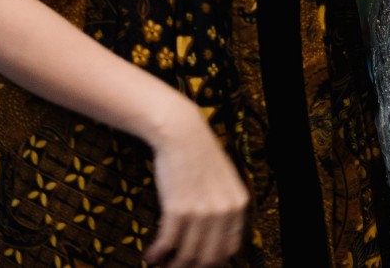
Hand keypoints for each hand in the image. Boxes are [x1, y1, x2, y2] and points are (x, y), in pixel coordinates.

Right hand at [143, 106, 250, 267]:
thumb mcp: (223, 182)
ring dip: (172, 266)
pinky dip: (157, 254)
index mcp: (238, 204)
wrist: (182, 134)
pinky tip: (151, 256)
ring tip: (161, 266)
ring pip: (188, 255)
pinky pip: (168, 243)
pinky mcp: (178, 209)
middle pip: (209, 257)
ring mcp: (202, 211)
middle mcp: (224, 211)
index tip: (197, 264)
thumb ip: (224, 208)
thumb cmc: (200, 157)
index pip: (230, 248)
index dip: (212, 262)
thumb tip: (215, 238)